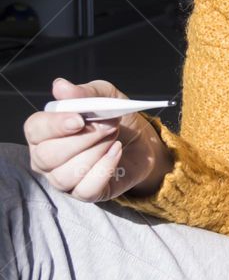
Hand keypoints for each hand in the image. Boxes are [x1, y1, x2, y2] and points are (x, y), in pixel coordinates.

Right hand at [23, 78, 172, 202]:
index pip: (35, 130)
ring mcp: (63, 179)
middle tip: (109, 125)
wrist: (142, 141)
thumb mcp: (106, 97)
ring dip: (95, 153)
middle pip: (47, 155)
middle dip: (84, 138)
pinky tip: (116, 152)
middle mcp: (47, 158)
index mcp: (45, 131)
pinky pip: (86, 189)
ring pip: (64, 175)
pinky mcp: (84, 193)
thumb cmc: (114, 118)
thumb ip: (85, 93)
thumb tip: (60, 86)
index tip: (80, 119)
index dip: (55, 125)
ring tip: (113, 138)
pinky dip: (104, 169)